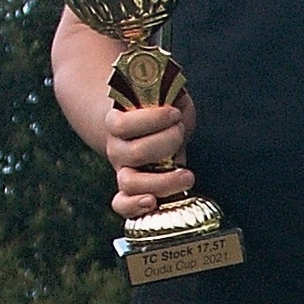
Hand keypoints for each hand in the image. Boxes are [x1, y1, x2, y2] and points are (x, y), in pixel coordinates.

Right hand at [102, 90, 198, 222]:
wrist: (152, 129)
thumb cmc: (162, 111)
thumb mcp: (168, 96)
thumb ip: (171, 96)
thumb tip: (176, 104)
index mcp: (117, 122)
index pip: (122, 124)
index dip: (151, 120)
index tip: (174, 114)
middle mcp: (116, 148)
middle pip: (134, 154)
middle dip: (166, 143)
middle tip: (180, 133)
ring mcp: (123, 171)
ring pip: (130, 183)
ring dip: (163, 182)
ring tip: (187, 175)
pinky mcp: (132, 190)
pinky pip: (122, 205)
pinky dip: (134, 207)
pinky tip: (154, 203)